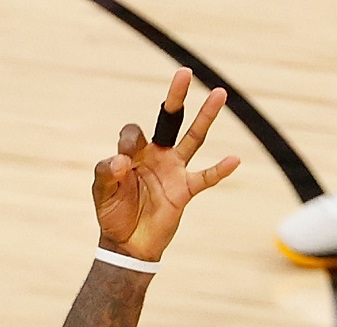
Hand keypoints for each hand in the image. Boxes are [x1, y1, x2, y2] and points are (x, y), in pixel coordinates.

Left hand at [93, 68, 239, 261]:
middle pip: (169, 119)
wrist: (127, 243)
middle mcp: (156, 155)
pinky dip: (219, 171)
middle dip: (176, 97)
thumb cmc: (113, 213)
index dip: (129, 141)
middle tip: (184, 73)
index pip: (133, 133)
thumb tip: (121, 160)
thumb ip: (106, 173)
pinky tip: (234, 160)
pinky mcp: (185, 190)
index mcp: (133, 153)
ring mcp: (173, 170)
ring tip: (220, 93)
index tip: (122, 162)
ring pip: (193, 138)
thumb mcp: (102, 192)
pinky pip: (205, 178)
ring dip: (205, 117)